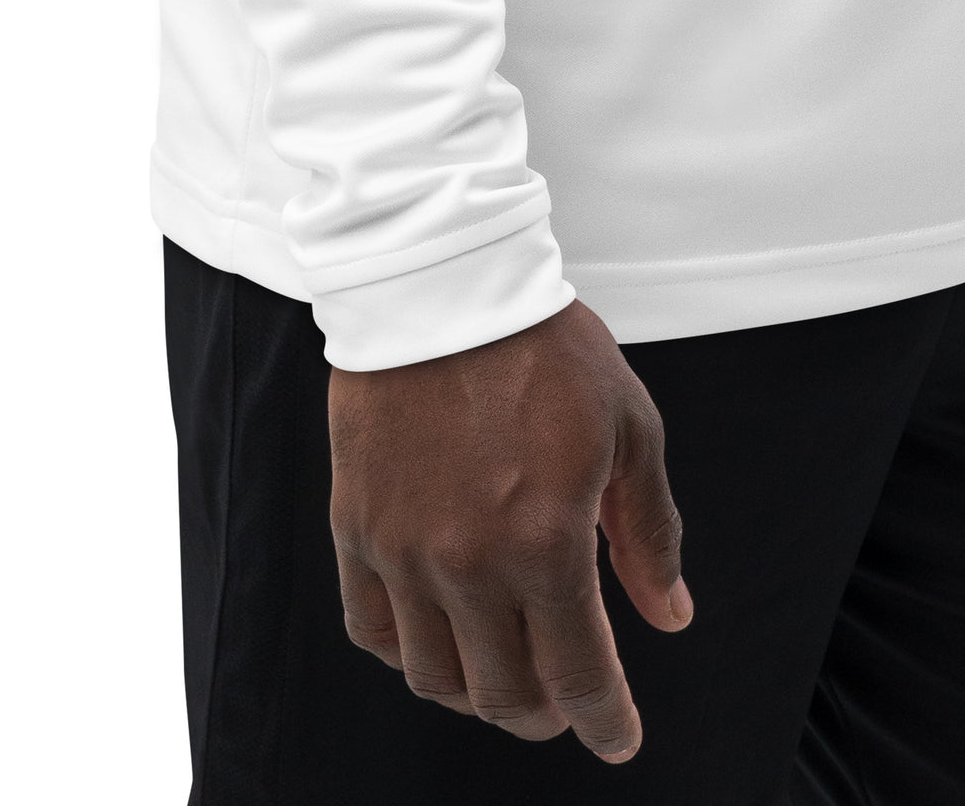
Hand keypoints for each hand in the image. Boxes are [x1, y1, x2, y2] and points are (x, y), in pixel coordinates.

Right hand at [327, 297, 692, 763]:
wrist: (442, 291)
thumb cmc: (542, 350)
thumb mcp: (628, 431)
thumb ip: (648, 534)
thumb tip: (671, 616)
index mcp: (545, 541)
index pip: (579, 677)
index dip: (606, 722)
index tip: (617, 735)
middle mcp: (466, 563)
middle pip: (504, 694)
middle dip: (547, 715)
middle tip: (566, 700)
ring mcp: (401, 549)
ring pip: (434, 676)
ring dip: (477, 693)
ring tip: (502, 670)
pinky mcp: (356, 527)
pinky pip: (371, 627)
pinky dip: (407, 652)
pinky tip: (436, 633)